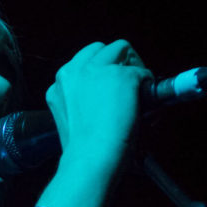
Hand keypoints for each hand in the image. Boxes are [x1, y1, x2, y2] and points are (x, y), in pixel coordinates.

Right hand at [45, 40, 151, 172]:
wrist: (91, 159)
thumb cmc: (83, 152)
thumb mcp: (69, 121)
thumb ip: (79, 104)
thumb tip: (102, 102)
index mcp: (60, 86)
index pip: (81, 62)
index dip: (99, 70)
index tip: (109, 84)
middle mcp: (74, 72)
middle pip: (99, 49)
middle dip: (115, 60)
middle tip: (128, 81)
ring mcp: (98, 71)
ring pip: (120, 48)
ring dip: (132, 64)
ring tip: (140, 85)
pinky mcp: (121, 76)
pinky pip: (142, 71)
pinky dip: (147, 82)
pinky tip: (146, 99)